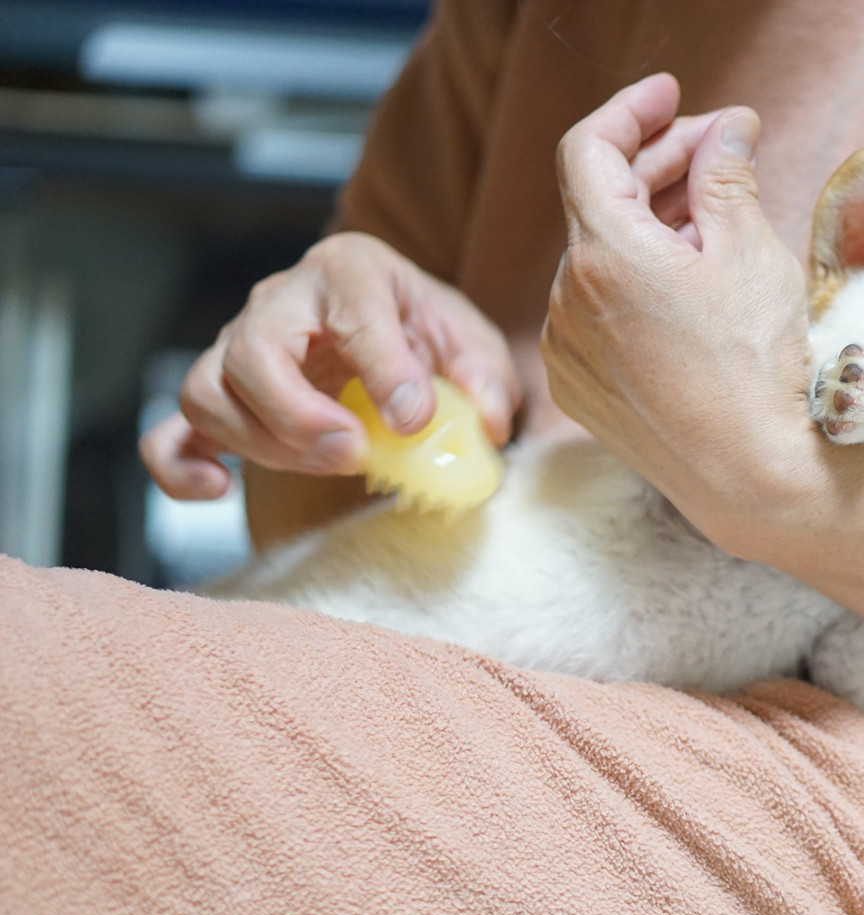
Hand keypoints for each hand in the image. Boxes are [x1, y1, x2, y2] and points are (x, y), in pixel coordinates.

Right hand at [141, 233, 521, 499]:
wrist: (400, 340)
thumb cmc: (430, 337)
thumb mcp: (475, 347)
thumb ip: (487, 381)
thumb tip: (483, 422)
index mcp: (351, 271)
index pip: (352, 308)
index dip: (383, 368)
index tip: (414, 418)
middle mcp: (282, 300)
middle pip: (252, 351)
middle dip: (299, 414)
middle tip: (353, 452)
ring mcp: (240, 348)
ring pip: (207, 390)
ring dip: (260, 441)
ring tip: (328, 463)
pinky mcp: (223, 399)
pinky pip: (169, 433)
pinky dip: (181, 466)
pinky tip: (220, 488)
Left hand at [541, 74, 821, 554]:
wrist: (752, 480)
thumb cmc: (757, 368)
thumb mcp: (751, 253)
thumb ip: (727, 176)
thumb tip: (728, 131)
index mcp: (602, 257)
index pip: (591, 149)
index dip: (633, 110)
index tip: (673, 95)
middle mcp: (565, 301)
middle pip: (599, 203)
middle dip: (660, 166)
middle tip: (723, 149)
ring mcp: (567, 350)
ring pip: (599, 260)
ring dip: (652, 228)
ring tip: (718, 223)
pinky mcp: (579, 389)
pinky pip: (596, 312)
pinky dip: (635, 284)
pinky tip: (690, 288)